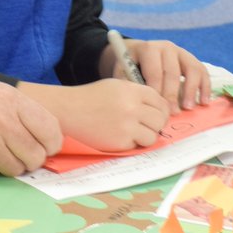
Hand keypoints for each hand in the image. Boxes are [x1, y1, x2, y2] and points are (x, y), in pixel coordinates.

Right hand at [0, 80, 62, 176]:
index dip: (50, 142)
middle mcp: (2, 118)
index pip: (50, 128)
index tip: (43, 146)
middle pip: (38, 153)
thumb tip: (46, 133)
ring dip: (11, 164)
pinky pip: (0, 172)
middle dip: (31, 157)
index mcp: (10, 98)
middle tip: (16, 151)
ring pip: (21, 166)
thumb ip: (19, 110)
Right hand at [19, 79, 168, 150]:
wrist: (69, 110)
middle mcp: (131, 107)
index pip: (159, 101)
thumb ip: (138, 94)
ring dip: (146, 135)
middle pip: (160, 119)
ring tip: (132, 131)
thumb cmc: (92, 98)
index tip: (155, 114)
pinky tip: (119, 135)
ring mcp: (126, 126)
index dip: (160, 109)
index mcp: (131, 91)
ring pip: (152, 136)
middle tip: (145, 124)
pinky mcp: (120, 142)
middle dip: (155, 123)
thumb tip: (162, 109)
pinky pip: (137, 145)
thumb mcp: (116, 86)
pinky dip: (132, 143)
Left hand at [108, 38, 210, 112]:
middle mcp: (166, 48)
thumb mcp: (123, 70)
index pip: (155, 71)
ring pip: (192, 70)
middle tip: (172, 112)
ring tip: (188, 107)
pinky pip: (203, 72)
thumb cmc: (131, 65)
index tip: (158, 107)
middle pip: (173, 72)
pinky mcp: (192, 60)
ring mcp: (182, 52)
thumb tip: (139, 101)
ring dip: (192, 90)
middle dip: (172, 94)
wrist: (139, 52)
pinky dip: (205, 87)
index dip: (157, 90)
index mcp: (148, 49)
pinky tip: (203, 102)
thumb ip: (128, 82)